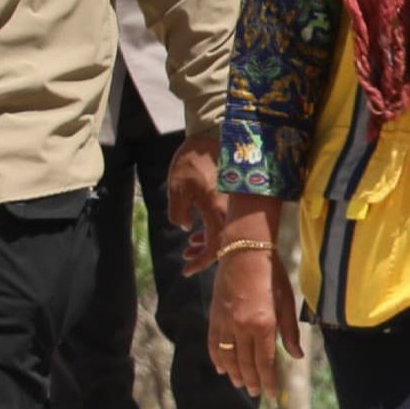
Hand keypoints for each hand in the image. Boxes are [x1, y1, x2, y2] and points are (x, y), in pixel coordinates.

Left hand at [162, 139, 224, 254]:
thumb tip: (186, 227)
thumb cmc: (193, 162)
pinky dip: (212, 229)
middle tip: (185, 258)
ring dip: (207, 242)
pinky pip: (225, 221)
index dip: (201, 262)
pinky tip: (198, 227)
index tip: (185, 271)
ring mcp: (233, 205)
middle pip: (222, 244)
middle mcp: (230, 213)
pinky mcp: (231, 198)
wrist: (214, 137)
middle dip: (203, 255)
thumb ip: (179, 212)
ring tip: (190, 244)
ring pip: (224, 233)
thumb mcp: (177, 188)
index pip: (215, 248)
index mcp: (218, 213)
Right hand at [207, 241, 298, 395]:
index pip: (264, 361)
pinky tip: (221, 367)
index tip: (271, 394)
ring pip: (227, 356)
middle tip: (255, 393)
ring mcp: (225, 322)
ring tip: (240, 384)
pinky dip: (216, 357)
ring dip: (233, 373)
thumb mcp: (286, 302)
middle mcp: (241, 327)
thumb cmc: (271, 275)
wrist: (244, 253)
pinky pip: (213, 342)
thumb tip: (296, 355)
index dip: (268, 380)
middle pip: (245, 362)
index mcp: (263, 324)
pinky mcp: (214, 316)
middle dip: (251, 380)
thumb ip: (289, 331)